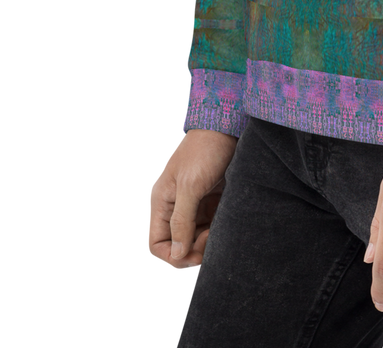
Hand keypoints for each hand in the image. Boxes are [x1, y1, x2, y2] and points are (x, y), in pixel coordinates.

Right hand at [146, 129, 238, 271]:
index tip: (194, 257)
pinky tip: (225, 224)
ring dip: (205, 242)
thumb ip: (181, 221)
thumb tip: (177, 254)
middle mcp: (172, 205)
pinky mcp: (207, 200)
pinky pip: (207, 227)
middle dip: (191, 250)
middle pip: (175, 244)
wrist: (227, 125)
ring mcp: (190, 203)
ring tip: (220, 231)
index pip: (155, 244)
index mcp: (160, 201)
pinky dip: (215, 231)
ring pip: (192, 238)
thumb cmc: (205, 150)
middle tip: (211, 242)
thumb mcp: (191, 185)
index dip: (171, 257)